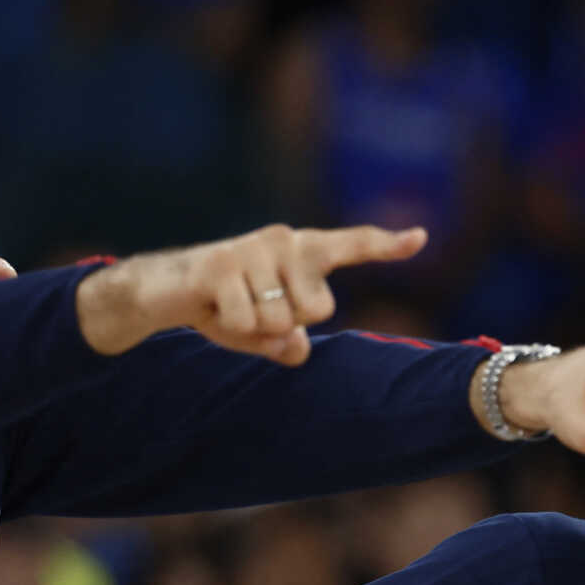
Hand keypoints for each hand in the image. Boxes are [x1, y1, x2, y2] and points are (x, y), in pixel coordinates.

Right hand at [75, 223, 427, 363]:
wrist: (163, 293)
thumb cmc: (224, 308)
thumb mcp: (267, 333)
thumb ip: (291, 342)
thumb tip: (299, 347)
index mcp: (301, 253)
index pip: (350, 246)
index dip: (386, 246)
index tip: (421, 237)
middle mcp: (283, 240)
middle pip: (319, 309)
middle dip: (287, 325)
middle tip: (252, 309)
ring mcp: (253, 248)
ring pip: (281, 320)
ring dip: (254, 328)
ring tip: (229, 307)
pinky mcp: (221, 263)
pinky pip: (247, 321)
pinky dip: (230, 328)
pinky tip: (211, 308)